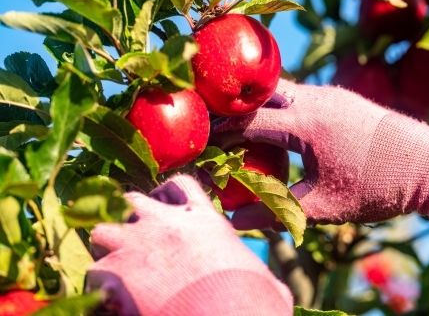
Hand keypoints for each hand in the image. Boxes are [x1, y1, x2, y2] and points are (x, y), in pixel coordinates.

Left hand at [86, 175, 292, 315]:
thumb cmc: (255, 306)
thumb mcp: (264, 281)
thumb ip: (255, 274)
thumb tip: (276, 289)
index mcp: (204, 220)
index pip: (179, 185)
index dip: (167, 196)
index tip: (164, 211)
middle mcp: (167, 223)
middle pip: (131, 199)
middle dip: (127, 217)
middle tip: (133, 242)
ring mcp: (139, 244)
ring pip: (101, 228)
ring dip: (105, 247)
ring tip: (116, 270)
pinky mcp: (117, 273)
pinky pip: (93, 272)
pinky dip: (99, 287)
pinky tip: (112, 302)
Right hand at [211, 79, 428, 229]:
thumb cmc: (379, 187)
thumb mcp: (326, 207)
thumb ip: (279, 211)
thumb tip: (238, 219)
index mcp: (308, 125)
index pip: (249, 122)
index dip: (221, 133)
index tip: (203, 144)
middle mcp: (316, 99)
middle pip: (260, 95)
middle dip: (234, 109)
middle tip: (214, 126)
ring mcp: (329, 93)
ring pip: (280, 91)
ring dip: (258, 106)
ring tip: (241, 126)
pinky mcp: (340, 96)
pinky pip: (299, 94)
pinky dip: (280, 106)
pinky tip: (278, 126)